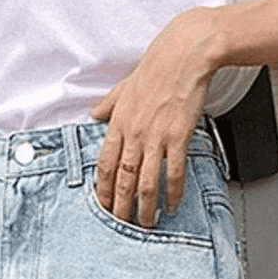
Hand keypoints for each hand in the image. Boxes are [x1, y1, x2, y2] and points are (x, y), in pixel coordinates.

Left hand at [91, 7, 218, 227]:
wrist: (185, 53)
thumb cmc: (157, 67)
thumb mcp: (123, 85)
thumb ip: (108, 104)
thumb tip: (93, 113)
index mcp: (118, 123)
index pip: (104, 164)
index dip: (102, 189)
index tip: (102, 205)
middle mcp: (134, 133)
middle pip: (122, 180)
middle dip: (120, 207)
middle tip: (121, 224)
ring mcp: (155, 137)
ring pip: (146, 183)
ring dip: (145, 208)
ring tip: (145, 224)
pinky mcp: (178, 137)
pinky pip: (173, 172)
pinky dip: (173, 192)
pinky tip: (172, 205)